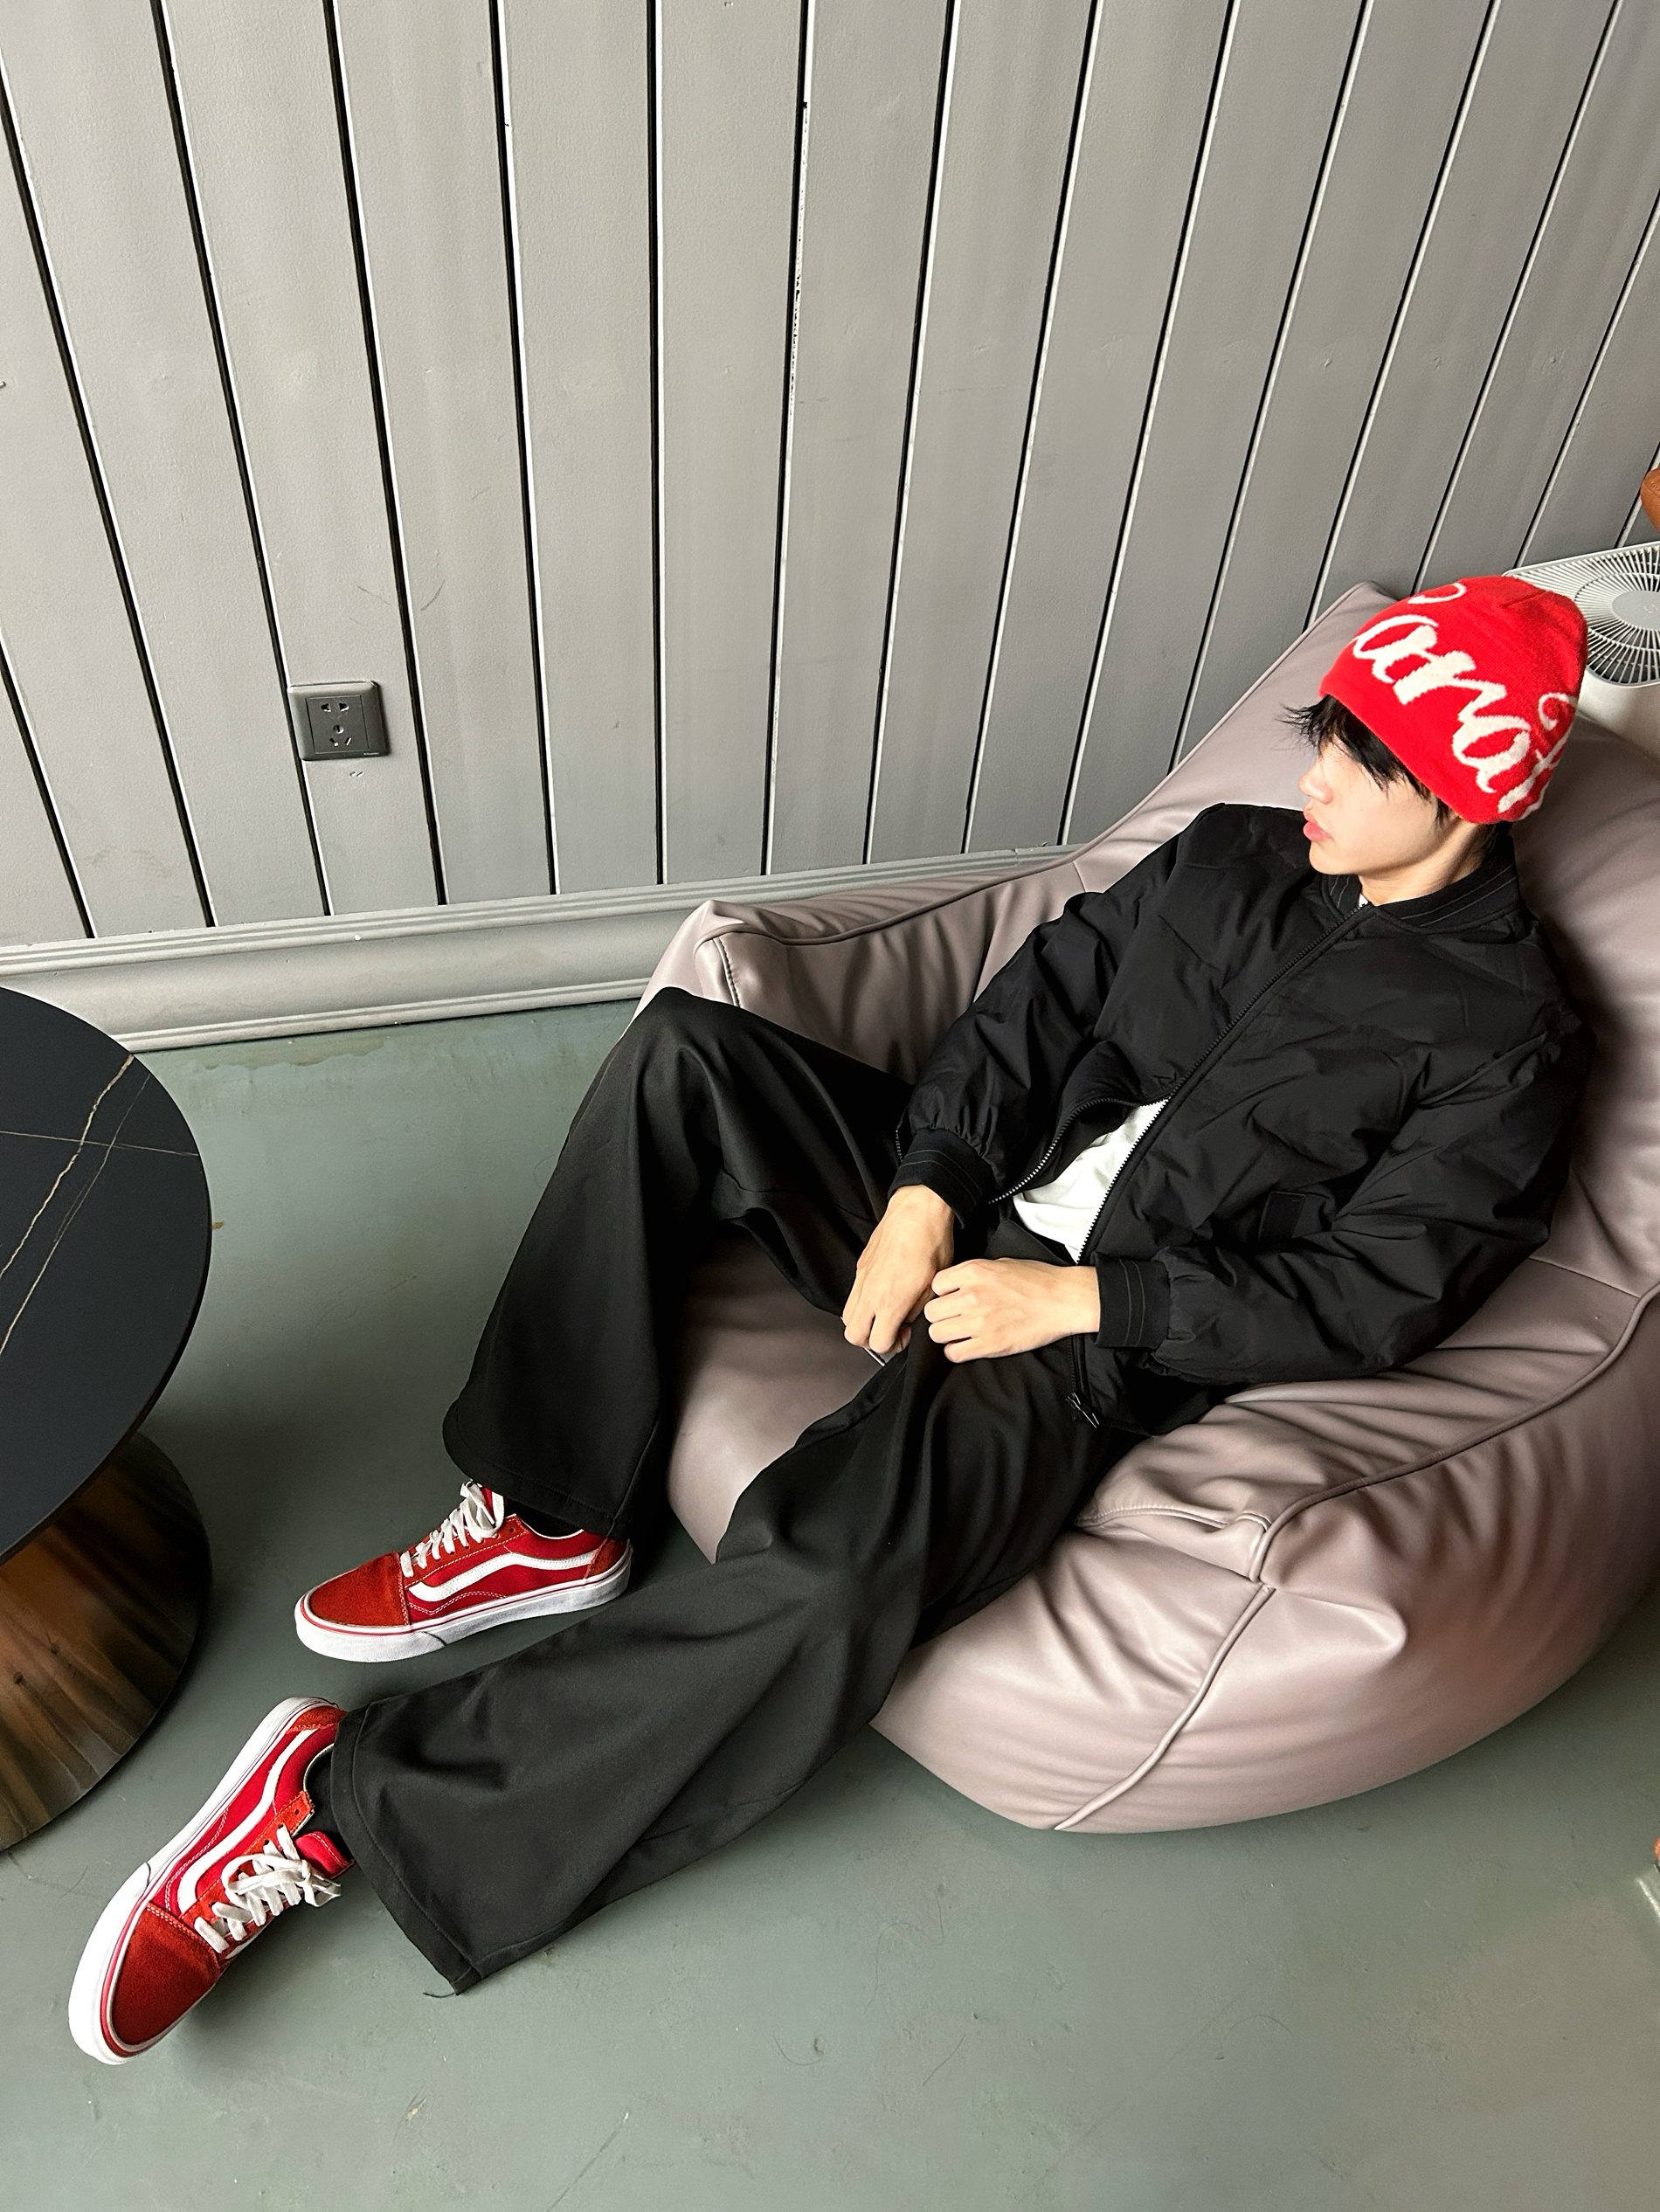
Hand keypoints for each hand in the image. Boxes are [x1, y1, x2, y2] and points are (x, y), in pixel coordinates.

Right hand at [842, 1186, 954, 1355]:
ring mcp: (862, 1279)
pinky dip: (861, 1305)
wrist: (918, 1211)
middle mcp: (871, 1292)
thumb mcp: (934, 1285)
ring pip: (847, 1317)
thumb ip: (916, 1311)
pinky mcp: (860, 1268)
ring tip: (883, 1315)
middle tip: (890, 1330)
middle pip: (854, 1335)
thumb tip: (907, 1323)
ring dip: (863, 1323)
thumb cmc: (931, 1242)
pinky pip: (851, 1296)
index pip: (879, 1342)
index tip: (906, 1334)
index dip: (894, 1345)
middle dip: (871, 1340)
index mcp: (891, 1300)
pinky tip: (879, 1297)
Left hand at [923, 1258, 1099, 1362]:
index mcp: (973, 1272)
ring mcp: (980, 1322)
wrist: (1063, 1300)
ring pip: (937, 1334)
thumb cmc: (1037, 1280)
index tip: (951, 1298)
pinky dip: (957, 1351)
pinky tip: (968, 1345)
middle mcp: (972, 1296)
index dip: (943, 1294)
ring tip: (960, 1332)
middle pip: (932, 1312)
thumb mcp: (999, 1263)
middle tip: (954, 1317)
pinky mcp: (990, 1344)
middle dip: (941, 1315)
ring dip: (946, 1334)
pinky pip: (954, 1353)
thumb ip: (972, 1274)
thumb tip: (953, 1286)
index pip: (936, 1286)